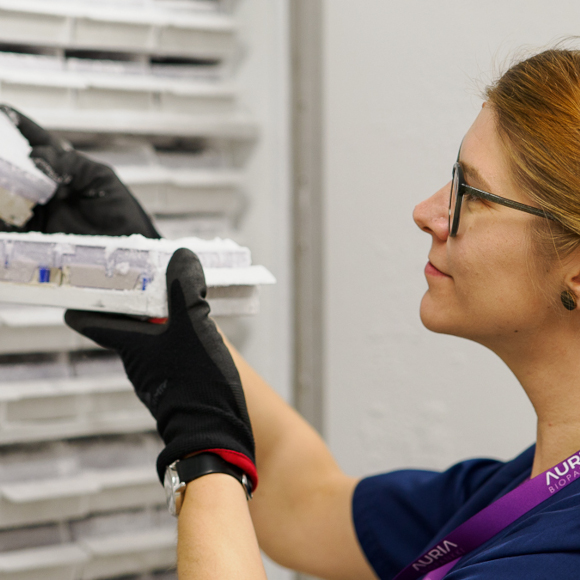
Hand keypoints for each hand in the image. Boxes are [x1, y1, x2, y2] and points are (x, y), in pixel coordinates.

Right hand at [0, 104, 158, 237]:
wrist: (126, 249)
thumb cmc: (121, 213)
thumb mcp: (101, 179)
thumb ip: (72, 163)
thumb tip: (37, 156)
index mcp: (67, 170)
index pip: (41, 144)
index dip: (22, 128)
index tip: (4, 112)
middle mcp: (49, 187)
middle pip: (17, 166)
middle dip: (4, 154)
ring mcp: (40, 209)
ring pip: (9, 191)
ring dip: (2, 184)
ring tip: (0, 176)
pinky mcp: (35, 232)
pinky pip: (8, 222)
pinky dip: (2, 215)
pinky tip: (3, 206)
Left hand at [64, 249, 256, 488]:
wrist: (215, 433)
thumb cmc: (196, 382)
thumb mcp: (193, 325)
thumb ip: (185, 289)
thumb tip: (182, 257)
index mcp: (130, 344)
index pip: (91, 320)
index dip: (84, 300)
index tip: (84, 281)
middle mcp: (136, 359)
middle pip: (125, 324)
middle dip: (135, 299)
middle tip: (150, 273)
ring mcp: (156, 374)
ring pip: (150, 337)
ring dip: (162, 316)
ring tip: (182, 294)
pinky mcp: (175, 383)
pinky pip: (169, 350)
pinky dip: (178, 334)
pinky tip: (198, 326)